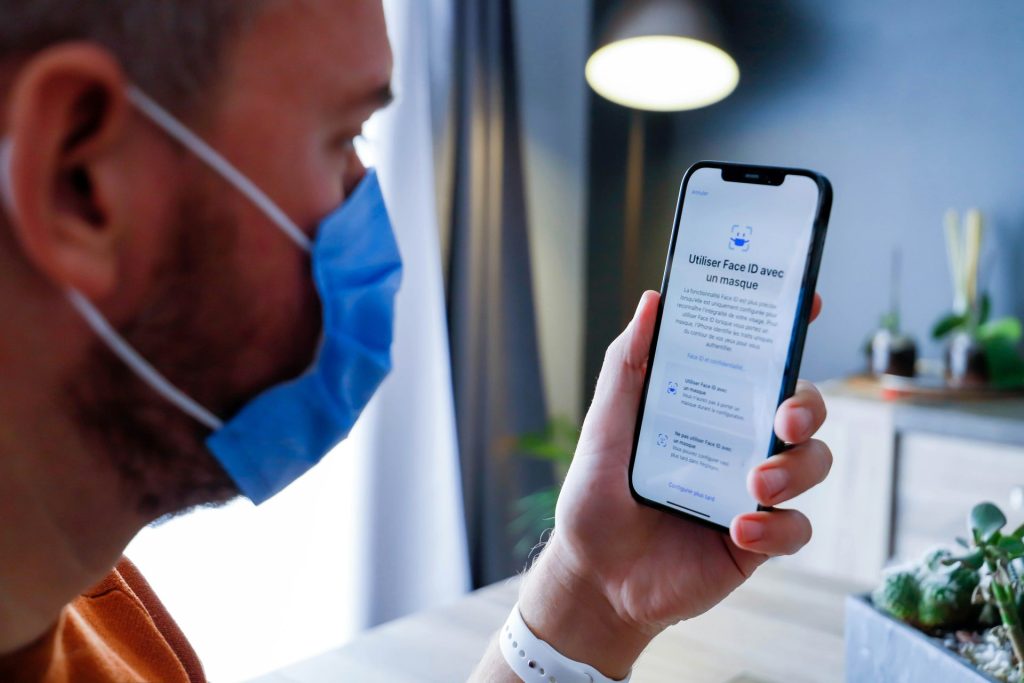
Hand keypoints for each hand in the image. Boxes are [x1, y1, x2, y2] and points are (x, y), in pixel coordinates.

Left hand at [518, 291, 830, 678]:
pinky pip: (796, 529)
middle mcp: (740, 442)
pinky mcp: (758, 541)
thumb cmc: (597, 495)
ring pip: (813, 464)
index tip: (809, 303)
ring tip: (754, 485)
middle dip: (806, 406)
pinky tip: (739, 531)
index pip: (761, 362)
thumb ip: (627, 365)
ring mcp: (754, 491)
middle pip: (803, 408)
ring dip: (795, 470)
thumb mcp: (606, 425)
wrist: (594, 575)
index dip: (790, 330)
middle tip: (783, 421)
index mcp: (711, 407)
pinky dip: (776, 528)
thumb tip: (653, 301)